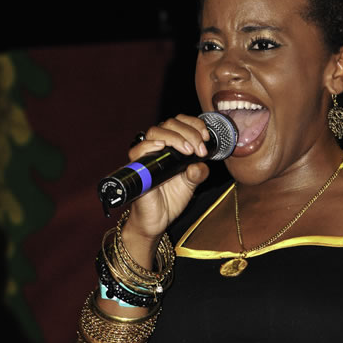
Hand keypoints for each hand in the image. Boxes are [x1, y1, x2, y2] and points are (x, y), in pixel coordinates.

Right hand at [122, 113, 210, 242]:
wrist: (157, 220)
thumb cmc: (170, 200)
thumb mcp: (191, 184)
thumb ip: (198, 172)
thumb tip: (200, 163)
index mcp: (172, 146)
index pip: (180, 122)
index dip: (194, 124)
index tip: (206, 137)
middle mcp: (158, 147)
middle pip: (169, 123)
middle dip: (189, 132)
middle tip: (199, 149)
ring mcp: (146, 156)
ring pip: (155, 132)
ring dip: (175, 137)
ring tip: (188, 150)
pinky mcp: (137, 168)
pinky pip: (137, 150)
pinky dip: (149, 145)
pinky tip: (162, 147)